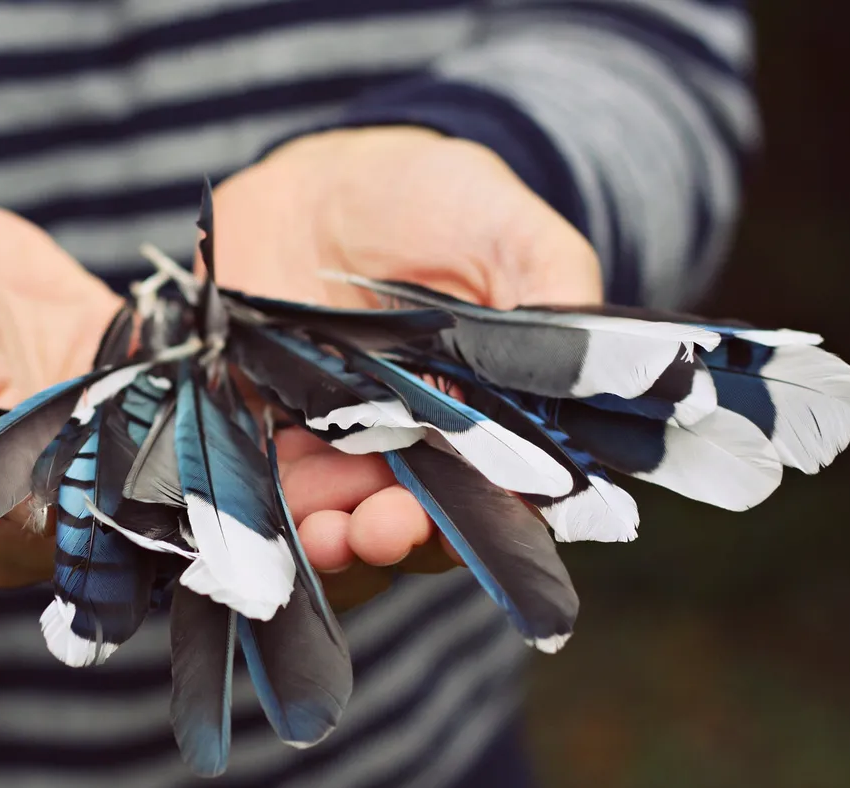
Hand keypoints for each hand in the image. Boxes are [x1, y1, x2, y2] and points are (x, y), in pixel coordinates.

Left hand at [210, 126, 602, 608]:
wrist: (316, 186)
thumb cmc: (431, 200)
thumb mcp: (505, 226)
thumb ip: (552, 285)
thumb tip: (592, 370)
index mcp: (481, 417)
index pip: (493, 491)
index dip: (485, 517)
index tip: (465, 516)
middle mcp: (408, 446)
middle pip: (411, 516)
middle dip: (399, 534)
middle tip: (385, 529)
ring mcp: (329, 445)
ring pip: (335, 518)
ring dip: (331, 539)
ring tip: (328, 536)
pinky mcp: (257, 430)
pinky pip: (257, 487)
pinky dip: (262, 510)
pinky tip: (264, 514)